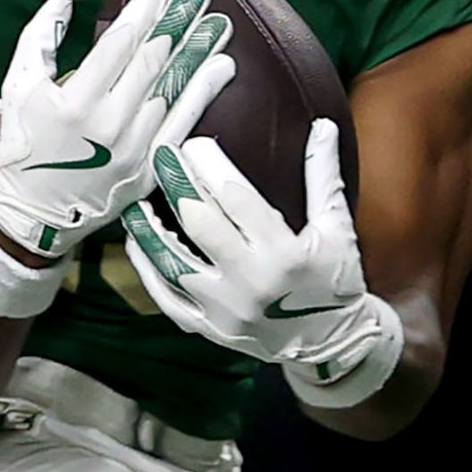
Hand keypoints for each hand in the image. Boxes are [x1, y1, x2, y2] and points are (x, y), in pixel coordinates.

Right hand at [0, 0, 233, 318]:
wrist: (37, 214)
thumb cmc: (25, 145)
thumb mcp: (17, 87)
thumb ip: (38, 40)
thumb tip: (64, 1)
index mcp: (74, 102)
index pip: (120, 42)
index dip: (143, 9)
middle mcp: (109, 124)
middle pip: (153, 61)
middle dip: (176, 21)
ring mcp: (135, 147)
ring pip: (175, 87)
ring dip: (198, 50)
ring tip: (218, 21)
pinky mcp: (152, 167)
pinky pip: (184, 121)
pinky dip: (205, 91)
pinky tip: (221, 66)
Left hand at [120, 118, 403, 407]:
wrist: (331, 345)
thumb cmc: (335, 279)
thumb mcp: (337, 230)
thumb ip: (323, 178)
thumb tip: (322, 126)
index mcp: (285, 253)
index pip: (237, 198)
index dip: (211, 165)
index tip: (195, 142)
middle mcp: (251, 281)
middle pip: (199, 224)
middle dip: (177, 184)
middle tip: (159, 155)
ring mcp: (224, 309)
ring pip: (172, 261)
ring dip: (148, 227)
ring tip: (134, 197)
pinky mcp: (207, 329)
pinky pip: (165, 296)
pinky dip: (146, 267)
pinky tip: (135, 241)